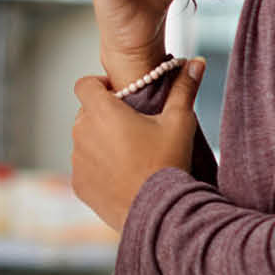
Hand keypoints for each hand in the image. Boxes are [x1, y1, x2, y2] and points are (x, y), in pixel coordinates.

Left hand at [69, 59, 205, 231]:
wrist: (158, 212)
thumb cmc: (167, 164)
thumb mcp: (179, 122)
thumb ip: (183, 89)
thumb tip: (196, 62)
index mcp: (101, 112)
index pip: (84, 84)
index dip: (99, 85)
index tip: (119, 95)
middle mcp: (82, 133)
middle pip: (86, 113)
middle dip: (105, 115)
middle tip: (133, 127)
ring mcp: (77, 160)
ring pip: (85, 141)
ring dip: (100, 142)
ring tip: (130, 154)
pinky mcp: (78, 184)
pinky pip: (84, 167)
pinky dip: (98, 167)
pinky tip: (122, 175)